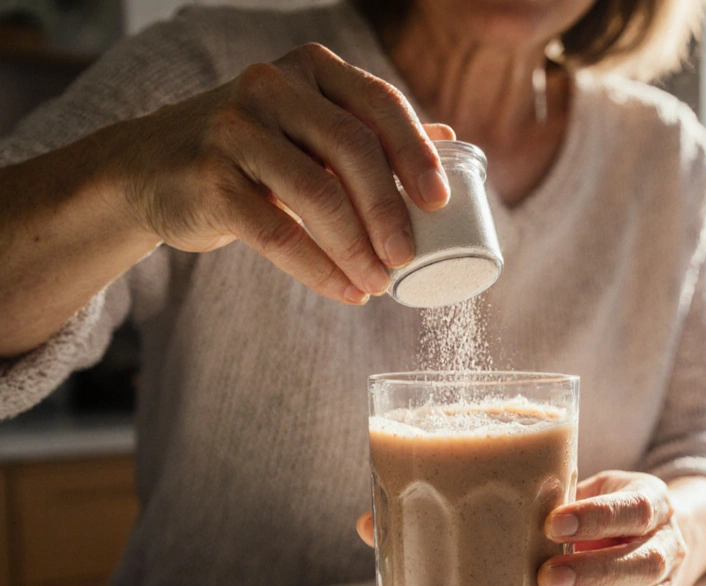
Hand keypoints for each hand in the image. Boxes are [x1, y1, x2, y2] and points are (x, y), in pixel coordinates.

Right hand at [122, 43, 452, 303]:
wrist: (150, 167)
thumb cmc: (253, 151)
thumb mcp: (309, 126)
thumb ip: (370, 130)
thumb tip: (450, 140)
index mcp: (311, 70)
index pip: (380, 104)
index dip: (417, 154)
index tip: (440, 203)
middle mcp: (272, 87)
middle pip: (353, 149)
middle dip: (390, 211)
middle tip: (409, 258)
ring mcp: (235, 129)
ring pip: (317, 194)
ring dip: (357, 248)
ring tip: (380, 284)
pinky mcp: (209, 179)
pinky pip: (277, 231)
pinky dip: (319, 268)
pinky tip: (345, 291)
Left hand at [354, 473, 705, 585]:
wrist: (647, 531)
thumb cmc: (585, 511)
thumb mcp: (555, 490)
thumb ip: (488, 497)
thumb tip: (373, 523)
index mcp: (645, 500)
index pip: (636, 504)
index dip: (600, 514)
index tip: (555, 522)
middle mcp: (662, 543)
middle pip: (645, 561)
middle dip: (595, 572)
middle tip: (546, 579)